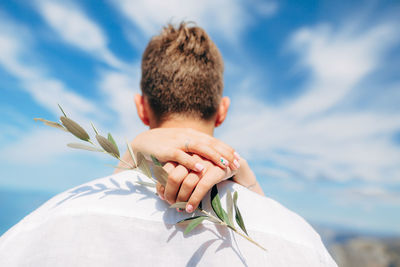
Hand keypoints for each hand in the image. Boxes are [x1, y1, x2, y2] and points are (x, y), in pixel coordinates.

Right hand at [119, 128, 239, 172]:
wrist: (142, 143)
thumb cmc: (164, 146)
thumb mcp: (181, 144)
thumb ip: (194, 148)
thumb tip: (208, 158)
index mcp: (191, 134)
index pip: (213, 141)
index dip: (226, 148)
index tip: (237, 157)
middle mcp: (187, 136)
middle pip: (210, 144)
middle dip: (225, 154)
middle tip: (236, 163)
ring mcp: (177, 142)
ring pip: (199, 148)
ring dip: (213, 156)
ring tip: (225, 165)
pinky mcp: (167, 151)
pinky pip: (182, 157)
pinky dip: (192, 162)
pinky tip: (202, 169)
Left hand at [156, 154, 236, 211]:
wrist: (231, 163)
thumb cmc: (207, 168)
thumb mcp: (191, 168)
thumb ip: (177, 175)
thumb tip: (162, 195)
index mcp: (183, 156)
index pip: (165, 171)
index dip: (162, 185)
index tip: (163, 197)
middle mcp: (191, 158)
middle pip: (174, 177)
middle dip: (170, 194)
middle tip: (171, 203)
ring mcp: (204, 164)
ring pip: (187, 183)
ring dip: (181, 199)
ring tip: (180, 208)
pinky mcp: (215, 171)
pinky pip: (201, 187)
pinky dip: (194, 200)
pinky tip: (191, 208)